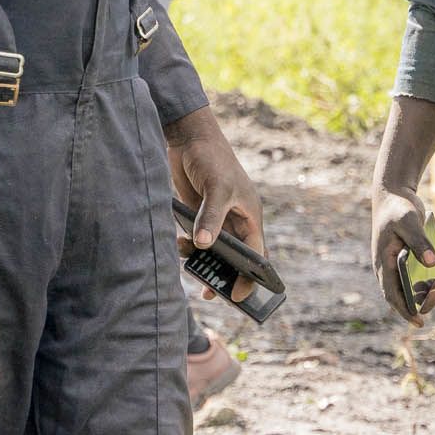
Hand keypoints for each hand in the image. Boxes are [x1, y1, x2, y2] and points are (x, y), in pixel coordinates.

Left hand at [164, 105, 264, 298]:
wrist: (188, 137)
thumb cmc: (213, 158)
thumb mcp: (217, 188)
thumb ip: (211, 218)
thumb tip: (203, 246)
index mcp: (250, 216)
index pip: (256, 254)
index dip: (250, 277)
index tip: (238, 297)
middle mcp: (235, 221)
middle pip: (234, 259)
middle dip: (224, 276)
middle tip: (209, 291)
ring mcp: (216, 219)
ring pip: (213, 253)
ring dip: (202, 263)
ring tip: (189, 268)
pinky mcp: (196, 216)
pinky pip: (195, 240)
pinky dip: (188, 248)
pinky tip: (178, 247)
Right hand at [371, 185, 434, 322]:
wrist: (394, 195)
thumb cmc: (398, 208)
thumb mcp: (408, 221)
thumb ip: (419, 242)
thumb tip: (432, 264)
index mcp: (383, 263)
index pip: (392, 294)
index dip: (404, 310)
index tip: (420, 322)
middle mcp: (388, 269)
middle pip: (403, 296)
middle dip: (423, 301)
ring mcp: (396, 266)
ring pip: (412, 290)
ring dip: (428, 292)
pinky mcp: (406, 260)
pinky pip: (418, 279)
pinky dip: (430, 282)